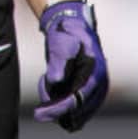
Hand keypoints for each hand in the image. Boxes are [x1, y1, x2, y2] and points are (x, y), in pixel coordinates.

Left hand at [33, 0, 108, 131]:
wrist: (72, 24)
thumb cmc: (67, 33)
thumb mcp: (61, 43)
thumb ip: (59, 62)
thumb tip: (55, 80)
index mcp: (95, 73)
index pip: (77, 99)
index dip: (59, 108)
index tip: (42, 114)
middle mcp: (99, 85)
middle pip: (79, 109)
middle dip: (58, 111)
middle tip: (39, 113)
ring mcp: (95, 88)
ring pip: (77, 110)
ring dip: (59, 106)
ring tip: (44, 90)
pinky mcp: (88, 89)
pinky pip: (77, 105)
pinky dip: (62, 104)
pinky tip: (50, 94)